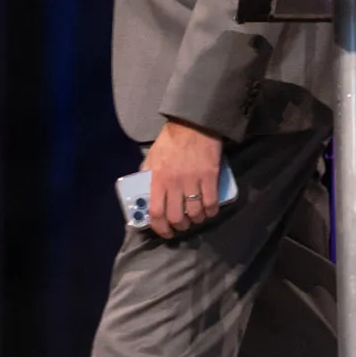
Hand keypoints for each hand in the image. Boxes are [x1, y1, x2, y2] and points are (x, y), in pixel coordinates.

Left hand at [142, 119, 225, 240]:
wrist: (194, 124)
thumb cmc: (171, 140)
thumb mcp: (152, 156)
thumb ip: (147, 174)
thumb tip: (144, 191)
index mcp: (157, 178)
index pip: (156, 212)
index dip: (160, 227)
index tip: (165, 232)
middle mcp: (174, 183)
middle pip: (176, 216)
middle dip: (179, 226)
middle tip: (182, 224)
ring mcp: (193, 181)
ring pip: (195, 213)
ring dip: (196, 220)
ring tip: (196, 217)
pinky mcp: (210, 177)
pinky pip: (211, 203)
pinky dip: (210, 211)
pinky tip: (209, 211)